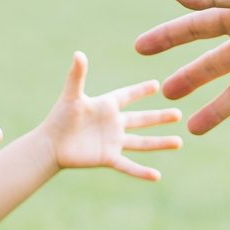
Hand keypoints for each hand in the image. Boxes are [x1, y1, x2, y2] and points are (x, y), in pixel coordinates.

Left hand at [37, 52, 181, 181]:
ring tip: (179, 142)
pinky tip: (156, 176)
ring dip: (160, 143)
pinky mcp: (108, 158)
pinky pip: (129, 165)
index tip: (157, 84)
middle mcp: (113, 124)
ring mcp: (113, 142)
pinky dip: (142, 172)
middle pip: (142, 119)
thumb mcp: (71, 96)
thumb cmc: (59, 117)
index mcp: (107, 106)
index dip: (141, 90)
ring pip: (142, 143)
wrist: (50, 145)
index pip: (128, 96)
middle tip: (178, 114)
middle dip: (160, 117)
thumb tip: (79, 53)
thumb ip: (77, 75)